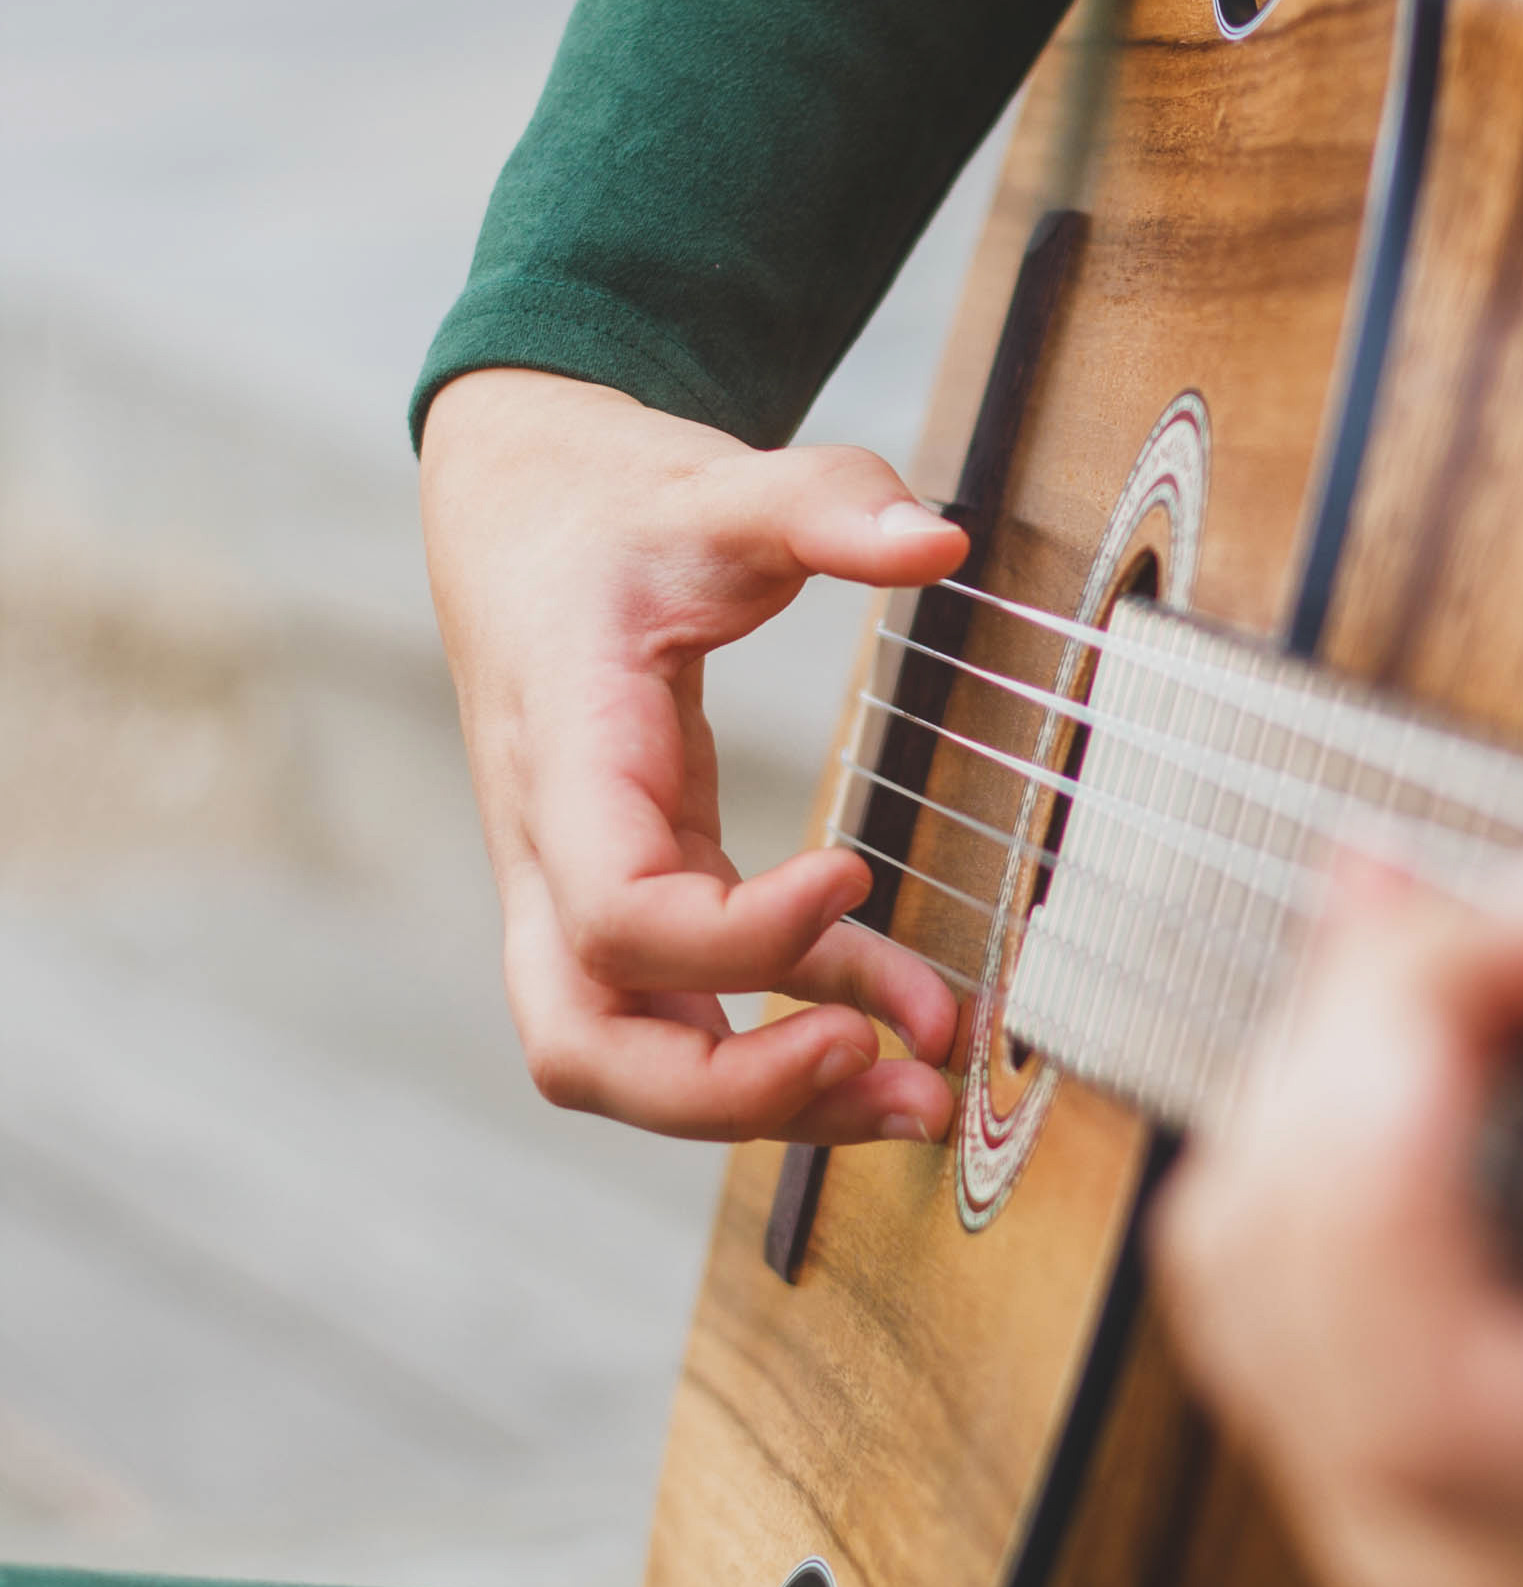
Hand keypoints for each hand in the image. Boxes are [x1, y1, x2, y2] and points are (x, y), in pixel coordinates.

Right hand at [421, 367, 966, 1146]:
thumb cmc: (606, 511)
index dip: (737, 938)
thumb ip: (823, 502)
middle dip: (727, 1092)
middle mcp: (552, 852)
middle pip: (585, 1045)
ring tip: (919, 1097)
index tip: (856, 875)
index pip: (616, 912)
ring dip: (772, 1101)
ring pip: (634, 1060)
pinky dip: (799, 1027)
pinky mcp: (641, 898)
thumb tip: (939, 538)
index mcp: (563, 756)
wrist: (519, 513)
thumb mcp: (711, 485)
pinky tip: (910, 1024)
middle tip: (869, 1063)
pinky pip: (705, 1007)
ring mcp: (583, 892)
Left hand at [1151, 832, 1522, 1586]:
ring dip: (1324, 1068)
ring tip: (1451, 956)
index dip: (1453, 985)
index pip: (1388, 1191)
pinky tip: (1398, 1057)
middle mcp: (1440, 1535)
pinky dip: (1307, 1150)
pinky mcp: (1374, 1524)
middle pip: (1284, 1209)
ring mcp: (1386, 1544)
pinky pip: (1254, 1307)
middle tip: (1518, 906)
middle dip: (1377, 1004)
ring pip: (1233, 1254)